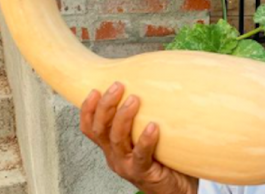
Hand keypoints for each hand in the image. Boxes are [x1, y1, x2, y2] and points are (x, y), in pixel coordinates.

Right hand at [80, 82, 197, 193]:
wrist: (177, 191)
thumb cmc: (165, 159)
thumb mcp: (147, 136)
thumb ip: (143, 116)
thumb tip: (153, 81)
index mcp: (112, 147)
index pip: (90, 128)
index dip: (87, 109)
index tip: (94, 89)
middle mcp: (115, 156)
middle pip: (100, 129)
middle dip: (106, 106)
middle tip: (118, 86)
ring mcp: (127, 166)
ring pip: (117, 140)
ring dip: (123, 117)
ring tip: (135, 99)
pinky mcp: (144, 173)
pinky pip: (141, 156)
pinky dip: (145, 140)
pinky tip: (153, 126)